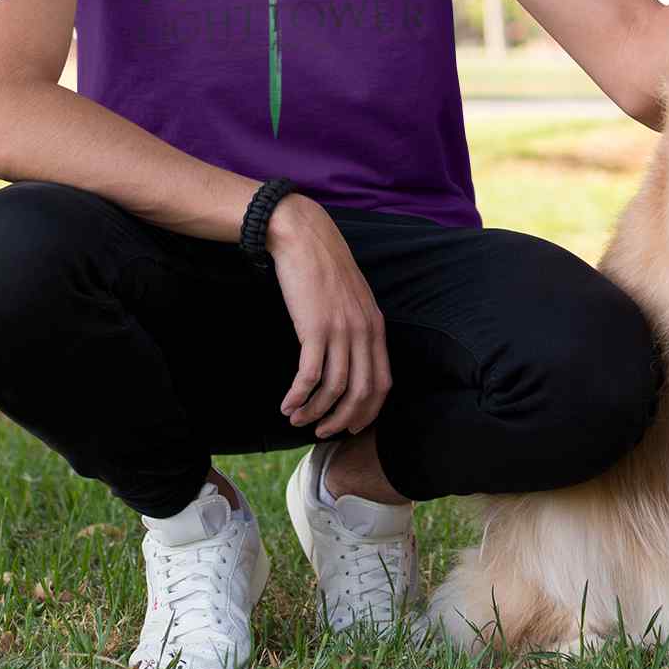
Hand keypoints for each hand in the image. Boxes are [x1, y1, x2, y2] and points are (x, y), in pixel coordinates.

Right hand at [267, 194, 391, 439]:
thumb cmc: (324, 267)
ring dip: (314, 412)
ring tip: (297, 419)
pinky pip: (309, 376)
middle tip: (322, 431)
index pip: (382, 383)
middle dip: (342, 420)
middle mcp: (363, 331)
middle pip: (362, 393)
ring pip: (334, 389)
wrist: (304, 237)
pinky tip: (286, 404)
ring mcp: (341, 330)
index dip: (368, 412)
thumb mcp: (352, 298)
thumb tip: (351, 359)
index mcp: (376, 326)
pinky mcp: (314, 328)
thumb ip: (357, 326)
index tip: (350, 426)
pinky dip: (298, 397)